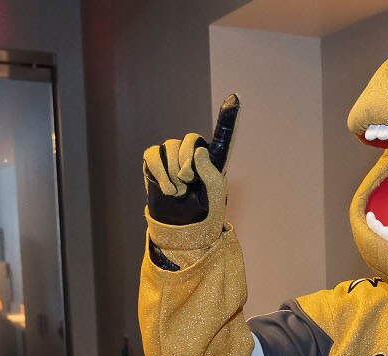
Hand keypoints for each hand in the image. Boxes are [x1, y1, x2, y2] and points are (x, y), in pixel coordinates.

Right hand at [142, 94, 239, 232]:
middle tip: (189, 182)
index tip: (235, 97)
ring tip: (180, 191)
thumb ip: (210, 170)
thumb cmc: (203, 209)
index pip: (222, 134)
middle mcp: (193, 151)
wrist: (182, 225)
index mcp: (214, 158)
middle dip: (187, 163)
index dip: (228, 116)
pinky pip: (152, 155)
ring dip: (174, 174)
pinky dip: (159, 172)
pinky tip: (168, 189)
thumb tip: (198, 151)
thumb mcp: (213, 191)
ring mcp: (173, 154)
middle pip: (189, 139)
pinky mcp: (154, 160)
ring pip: (169, 147)